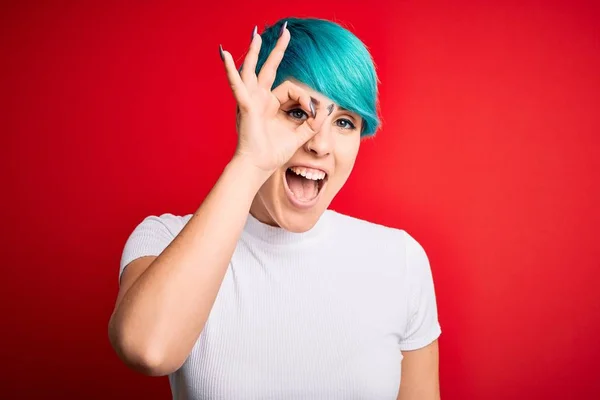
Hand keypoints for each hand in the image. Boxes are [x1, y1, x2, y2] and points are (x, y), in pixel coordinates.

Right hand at [220, 24, 325, 174]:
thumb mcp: (299, 135)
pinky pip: (237, 84)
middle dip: (277, 50)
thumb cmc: (273, 153)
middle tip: (285, 31)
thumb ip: (313, 123)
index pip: (293, 90)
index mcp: (272, 105)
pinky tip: (225, 54)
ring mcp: (251, 100)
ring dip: (255, 51)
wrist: (258, 166)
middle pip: (269, 69)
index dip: (306, 99)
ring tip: (256, 34)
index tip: (314, 113)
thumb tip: (326, 109)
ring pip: (252, 70)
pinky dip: (230, 70)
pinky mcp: (245, 105)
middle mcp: (260, 99)